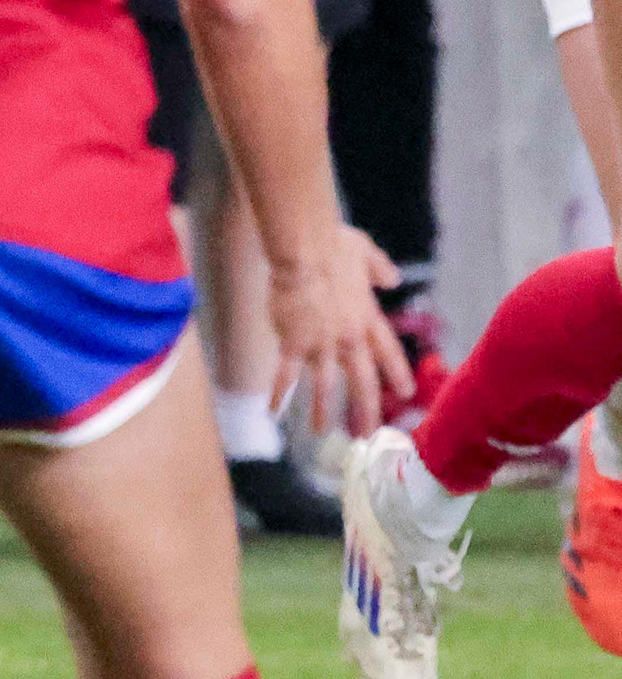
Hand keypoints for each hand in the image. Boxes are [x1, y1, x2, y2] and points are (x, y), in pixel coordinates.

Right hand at [269, 222, 411, 441]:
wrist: (305, 251)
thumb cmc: (332, 244)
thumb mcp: (365, 252)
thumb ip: (380, 268)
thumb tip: (392, 277)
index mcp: (367, 317)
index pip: (387, 352)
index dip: (397, 373)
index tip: (405, 394)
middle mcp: (349, 338)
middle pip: (361, 381)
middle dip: (366, 409)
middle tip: (368, 434)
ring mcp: (321, 344)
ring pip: (325, 386)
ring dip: (324, 411)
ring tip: (320, 433)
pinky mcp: (293, 343)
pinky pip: (286, 375)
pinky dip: (279, 394)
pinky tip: (272, 412)